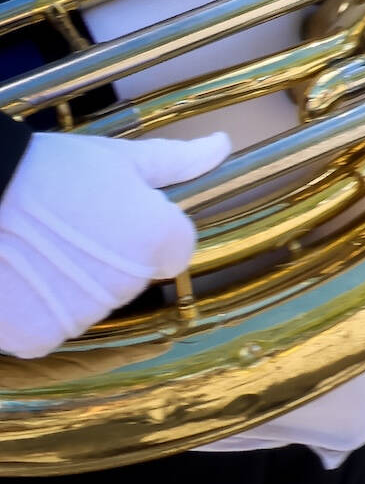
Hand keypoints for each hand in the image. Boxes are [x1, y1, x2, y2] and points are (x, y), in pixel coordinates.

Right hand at [0, 129, 230, 358]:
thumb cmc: (53, 170)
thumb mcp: (121, 158)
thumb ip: (178, 162)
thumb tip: (223, 145)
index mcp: (157, 242)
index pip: (175, 250)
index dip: (147, 229)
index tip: (114, 214)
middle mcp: (128, 287)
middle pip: (132, 280)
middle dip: (111, 258)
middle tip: (72, 226)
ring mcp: (82, 317)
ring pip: (91, 306)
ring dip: (74, 285)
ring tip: (43, 248)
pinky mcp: (39, 338)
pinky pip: (51, 327)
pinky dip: (38, 309)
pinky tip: (22, 275)